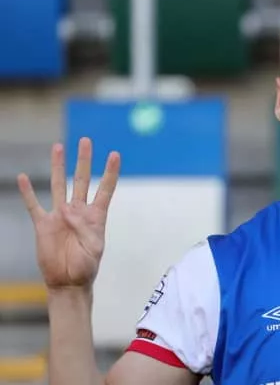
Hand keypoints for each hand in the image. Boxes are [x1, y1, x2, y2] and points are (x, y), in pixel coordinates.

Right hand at [17, 137, 120, 289]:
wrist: (68, 281)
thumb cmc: (86, 266)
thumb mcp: (94, 247)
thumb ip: (86, 229)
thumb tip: (70, 213)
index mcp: (95, 216)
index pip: (104, 188)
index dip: (110, 172)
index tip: (115, 154)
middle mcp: (78, 211)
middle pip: (80, 179)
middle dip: (83, 160)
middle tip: (85, 140)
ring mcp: (60, 215)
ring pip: (58, 185)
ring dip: (58, 166)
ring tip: (58, 146)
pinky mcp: (43, 224)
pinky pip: (34, 205)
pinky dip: (28, 192)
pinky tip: (23, 177)